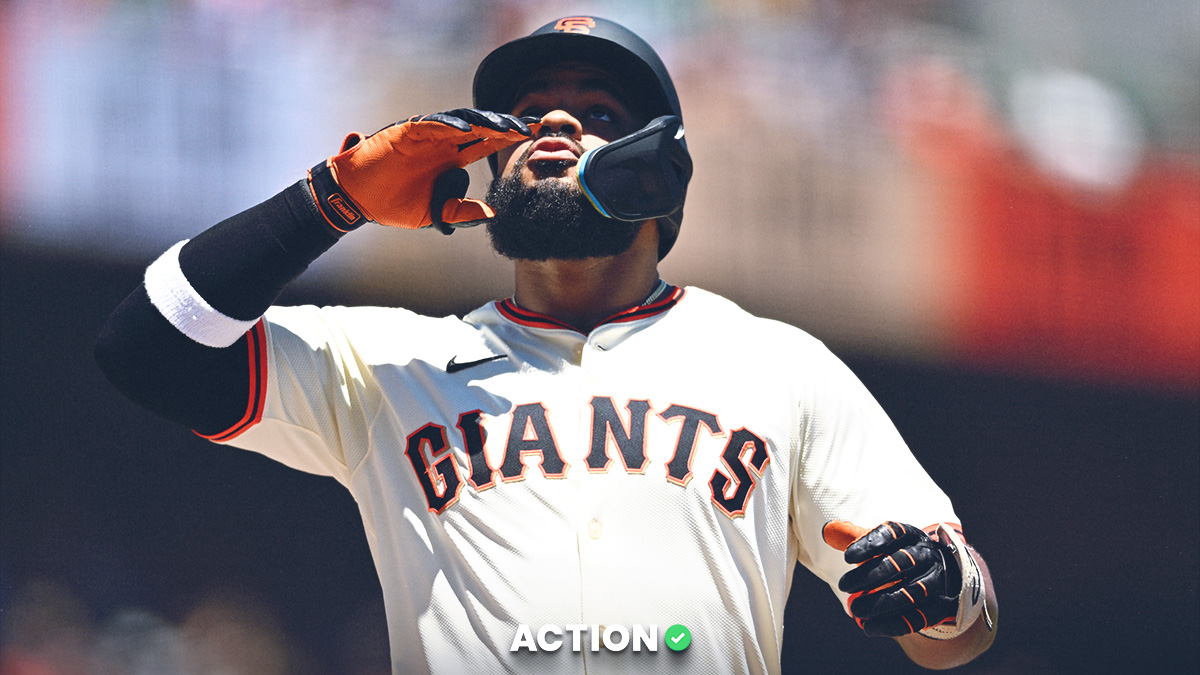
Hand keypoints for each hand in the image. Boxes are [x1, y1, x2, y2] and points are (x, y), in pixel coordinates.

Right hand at [307, 109, 538, 230]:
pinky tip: (467, 129)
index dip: (510, 137)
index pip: (487, 142)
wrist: (359, 200)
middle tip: (535, 128)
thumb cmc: (394, 204)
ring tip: (509, 128)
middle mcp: (443, 142)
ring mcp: (425, 135)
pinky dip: (448, 125)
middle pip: (481, 127)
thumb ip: (463, 210)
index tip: (536, 137)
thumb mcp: (436, 212)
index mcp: (452, 157)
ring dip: (486, 123)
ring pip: (461, 121)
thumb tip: (493, 214)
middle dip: (508, 126)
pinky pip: (430, 124)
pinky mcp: (405, 132)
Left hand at [823, 520, 962, 637]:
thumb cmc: (902, 557)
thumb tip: (828, 531)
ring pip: (910, 592)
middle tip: (843, 586)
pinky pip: (919, 617)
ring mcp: (939, 580)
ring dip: (880, 603)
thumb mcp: (884, 543)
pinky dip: (892, 624)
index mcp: (912, 535)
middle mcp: (928, 554)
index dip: (869, 544)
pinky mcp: (943, 605)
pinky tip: (869, 628)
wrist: (944, 577)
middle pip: (899, 563)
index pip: (891, 534)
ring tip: (854, 610)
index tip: (847, 557)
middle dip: (869, 576)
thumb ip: (856, 537)